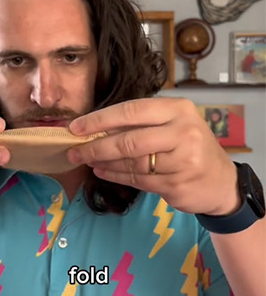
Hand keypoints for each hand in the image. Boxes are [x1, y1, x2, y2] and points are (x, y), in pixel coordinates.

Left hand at [68, 98, 239, 216]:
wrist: (220, 180)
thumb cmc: (190, 148)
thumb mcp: (174, 126)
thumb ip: (142, 125)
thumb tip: (96, 128)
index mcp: (178, 110)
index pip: (132, 111)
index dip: (100, 120)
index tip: (76, 127)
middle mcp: (182, 132)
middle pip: (129, 140)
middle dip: (96, 146)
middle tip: (74, 150)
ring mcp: (181, 160)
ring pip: (131, 163)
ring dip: (104, 162)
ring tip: (86, 161)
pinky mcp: (176, 184)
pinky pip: (138, 180)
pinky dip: (116, 176)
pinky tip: (102, 172)